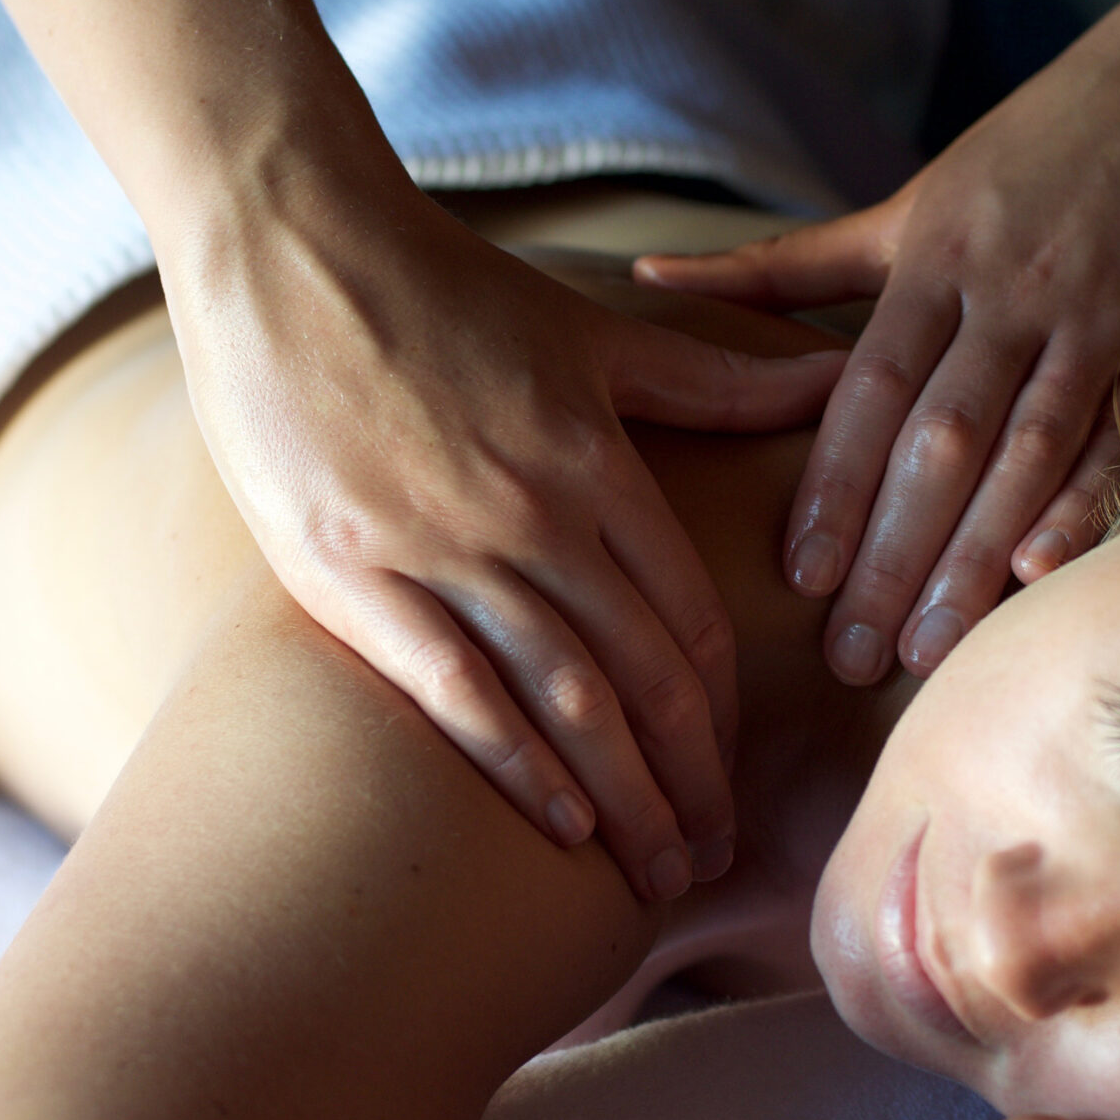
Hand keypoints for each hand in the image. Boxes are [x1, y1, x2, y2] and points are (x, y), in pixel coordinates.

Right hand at [159, 155, 844, 903]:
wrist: (288, 245)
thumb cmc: (443, 286)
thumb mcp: (593, 332)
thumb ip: (713, 380)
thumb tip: (831, 379)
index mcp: (596, 463)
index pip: (689, 620)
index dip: (724, 717)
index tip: (737, 784)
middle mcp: (533, 514)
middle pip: (644, 680)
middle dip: (689, 783)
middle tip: (709, 860)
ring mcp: (439, 548)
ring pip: (565, 701)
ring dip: (621, 800)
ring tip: (654, 874)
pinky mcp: (347, 573)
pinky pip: (452, 690)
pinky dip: (514, 764)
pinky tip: (560, 826)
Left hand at [636, 0, 1119, 684]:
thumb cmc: (1034, 149)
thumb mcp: (909, 201)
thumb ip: (785, 263)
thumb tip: (648, 273)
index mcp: (934, 257)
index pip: (869, 388)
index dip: (834, 485)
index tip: (801, 575)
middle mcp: (1011, 290)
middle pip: (942, 439)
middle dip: (894, 554)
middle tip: (852, 655)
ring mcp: (1098, 315)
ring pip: (1029, 451)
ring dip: (976, 556)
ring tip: (930, 649)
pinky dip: (1087, 504)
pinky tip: (1043, 574)